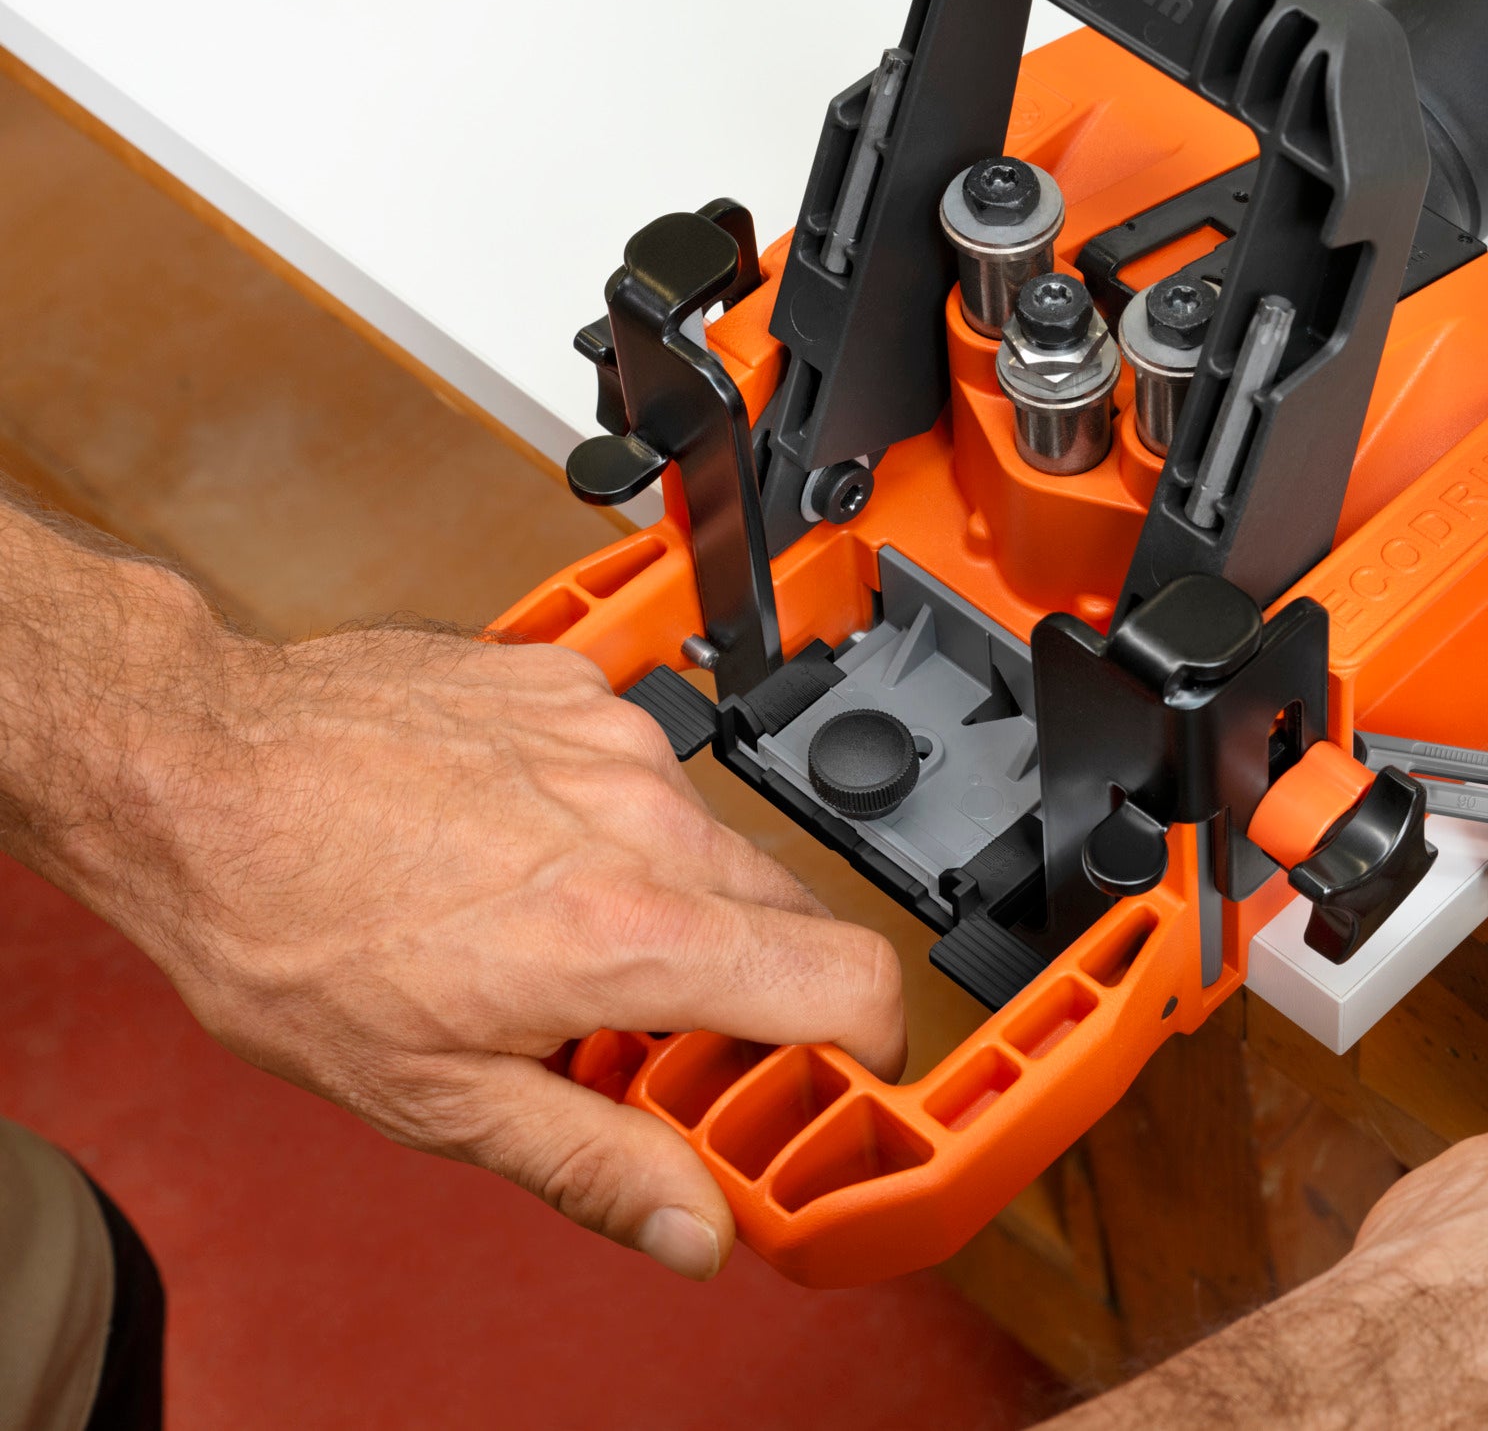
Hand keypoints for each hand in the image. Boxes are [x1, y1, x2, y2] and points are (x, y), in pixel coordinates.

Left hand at [3, 516, 905, 1280]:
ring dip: (672, 903)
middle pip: (794, 919)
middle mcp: (644, 823)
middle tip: (651, 1038)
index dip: (866, 1050)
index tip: (823, 1086)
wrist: (193, 769)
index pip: (852, 983)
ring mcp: (616, 742)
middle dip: (750, 991)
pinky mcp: (578, 689)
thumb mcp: (431, 1094)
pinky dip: (610, 823)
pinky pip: (645, 774)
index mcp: (627, 933)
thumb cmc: (284, 924)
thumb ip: (592, 1161)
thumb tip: (696, 1226)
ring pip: (715, 846)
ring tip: (554, 935)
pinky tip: (515, 848)